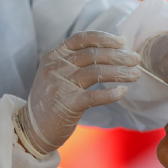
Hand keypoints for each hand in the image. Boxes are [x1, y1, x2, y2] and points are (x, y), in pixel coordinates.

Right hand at [14, 31, 140, 157]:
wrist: (31, 129)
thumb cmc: (51, 100)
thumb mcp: (57, 74)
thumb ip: (75, 62)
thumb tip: (110, 52)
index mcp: (54, 56)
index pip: (82, 39)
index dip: (104, 38)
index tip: (123, 42)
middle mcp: (56, 67)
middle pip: (94, 55)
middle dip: (119, 56)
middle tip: (136, 59)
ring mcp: (61, 85)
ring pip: (97, 72)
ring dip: (120, 72)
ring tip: (135, 74)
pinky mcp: (68, 104)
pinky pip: (95, 96)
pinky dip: (111, 93)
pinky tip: (123, 91)